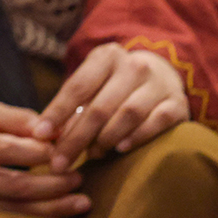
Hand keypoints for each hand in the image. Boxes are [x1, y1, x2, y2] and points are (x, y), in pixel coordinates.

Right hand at [0, 103, 87, 217]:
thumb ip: (19, 119)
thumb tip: (52, 131)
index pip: (8, 150)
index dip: (40, 152)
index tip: (66, 148)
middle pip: (16, 185)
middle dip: (53, 185)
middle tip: (79, 177)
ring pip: (17, 206)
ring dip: (53, 206)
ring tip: (82, 201)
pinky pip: (14, 211)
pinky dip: (42, 212)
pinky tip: (64, 211)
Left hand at [34, 44, 188, 170]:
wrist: (162, 73)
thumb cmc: (116, 83)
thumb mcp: (94, 83)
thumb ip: (73, 106)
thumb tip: (46, 135)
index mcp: (106, 56)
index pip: (77, 87)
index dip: (57, 112)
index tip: (40, 135)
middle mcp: (134, 66)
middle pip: (100, 106)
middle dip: (76, 138)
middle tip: (60, 161)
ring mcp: (158, 84)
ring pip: (128, 114)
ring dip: (105, 139)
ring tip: (91, 154)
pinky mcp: (177, 103)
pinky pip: (156, 122)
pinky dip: (137, 137)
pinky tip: (121, 149)